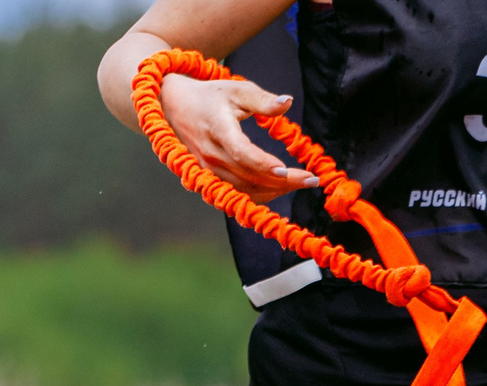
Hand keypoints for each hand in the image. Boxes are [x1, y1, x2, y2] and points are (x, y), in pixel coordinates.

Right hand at [159, 73, 316, 199]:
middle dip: (284, 181)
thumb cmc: (210, 96)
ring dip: (275, 190)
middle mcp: (212, 155)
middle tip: (312, 180)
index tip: (287, 170)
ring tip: (302, 183)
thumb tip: (288, 102)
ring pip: (245, 191)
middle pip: (250, 177)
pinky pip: (237, 195)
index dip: (263, 164)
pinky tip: (279, 189)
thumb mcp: (236, 90)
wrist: (174, 107)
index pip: (242, 153)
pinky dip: (260, 195)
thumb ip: (262, 100)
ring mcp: (208, 171)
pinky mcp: (209, 180)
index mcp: (219, 130)